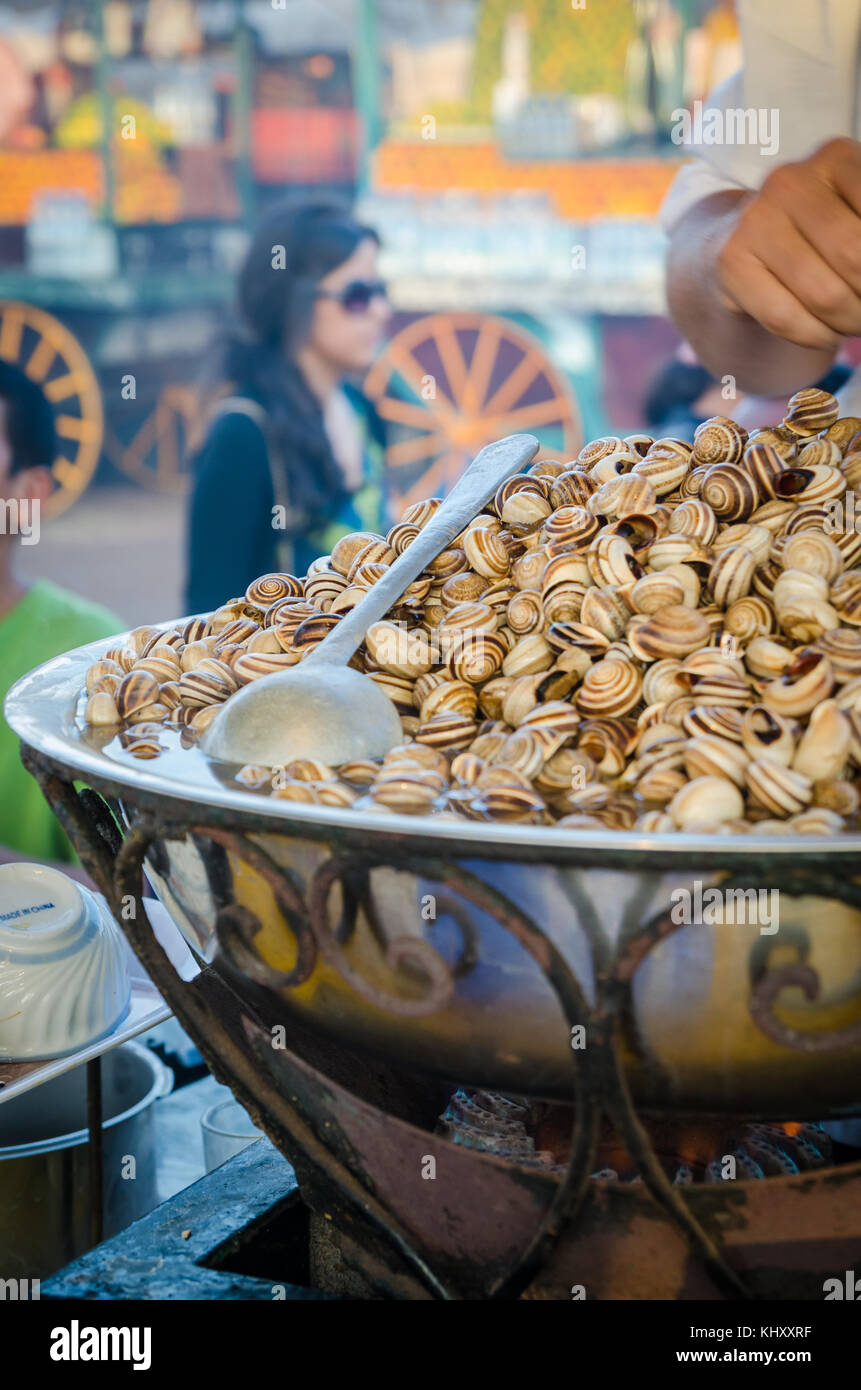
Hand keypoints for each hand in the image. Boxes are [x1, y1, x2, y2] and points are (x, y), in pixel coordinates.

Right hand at [714, 137, 860, 351]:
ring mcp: (755, 220)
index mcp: (836, 157)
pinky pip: (785, 318)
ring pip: (823, 295)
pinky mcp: (731, 261)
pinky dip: (816, 337)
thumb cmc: (816, 232)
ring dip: (849, 322)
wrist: (741, 239)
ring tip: (852, 323)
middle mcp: (790, 182)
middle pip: (854, 258)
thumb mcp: (853, 214)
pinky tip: (826, 335)